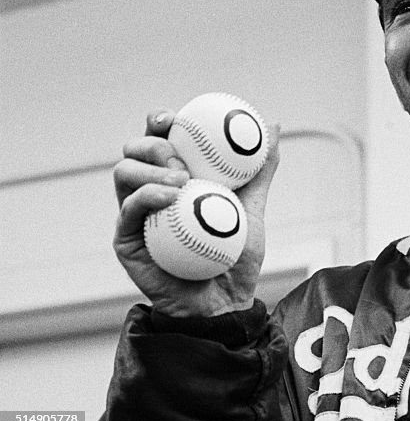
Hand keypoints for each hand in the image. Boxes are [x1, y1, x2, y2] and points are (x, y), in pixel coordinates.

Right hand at [113, 109, 279, 317]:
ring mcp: (136, 214)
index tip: (174, 117)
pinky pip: (128, 210)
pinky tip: (170, 197)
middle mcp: (150, 191)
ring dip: (149, 168)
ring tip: (180, 179)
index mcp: (175, 178)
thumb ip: (260, 171)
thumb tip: (275, 127)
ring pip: (124, 173)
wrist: (225, 303)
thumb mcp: (253, 208)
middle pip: (134, 150)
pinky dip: (147, 196)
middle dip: (151, 141)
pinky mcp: (127, 239)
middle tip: (178, 154)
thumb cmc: (235, 257)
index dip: (160, 121)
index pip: (159, 139)